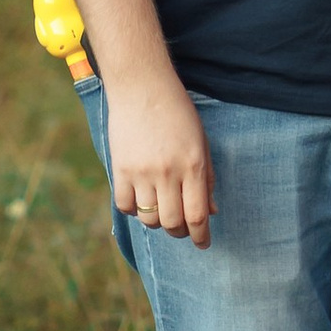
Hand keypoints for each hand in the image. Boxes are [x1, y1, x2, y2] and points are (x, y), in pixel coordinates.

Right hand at [104, 66, 215, 247]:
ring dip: (157, 221)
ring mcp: (142, 172)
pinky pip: (125, 206)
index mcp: (193, 165)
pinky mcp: (120, 169)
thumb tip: (211, 212)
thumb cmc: (178, 112)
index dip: (201, 236)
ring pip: (149, 219)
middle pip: (173, 223)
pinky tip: (141, 198)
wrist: (142, 86)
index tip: (203, 243)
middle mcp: (168, 172)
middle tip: (182, 227)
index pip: (198, 215)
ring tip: (161, 209)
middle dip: (180, 232)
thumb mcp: (201, 142)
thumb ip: (207, 178)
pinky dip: (134, 210)